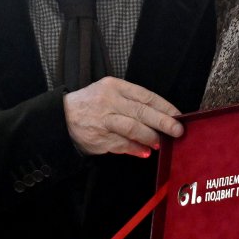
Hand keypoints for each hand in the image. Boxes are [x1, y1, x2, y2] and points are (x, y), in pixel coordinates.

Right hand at [63, 77, 183, 157]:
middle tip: (177, 131)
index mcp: (115, 86)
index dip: (164, 107)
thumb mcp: (108, 92)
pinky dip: (135, 149)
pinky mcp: (99, 138)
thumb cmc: (91, 104)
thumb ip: (132, 102)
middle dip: (163, 122)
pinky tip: (144, 152)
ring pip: (133, 129)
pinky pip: (122, 145)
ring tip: (160, 143)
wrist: (61, 117)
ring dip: (150, 137)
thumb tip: (160, 117)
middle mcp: (109, 101)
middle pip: (142, 112)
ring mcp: (103, 120)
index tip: (178, 115)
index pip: (145, 96)